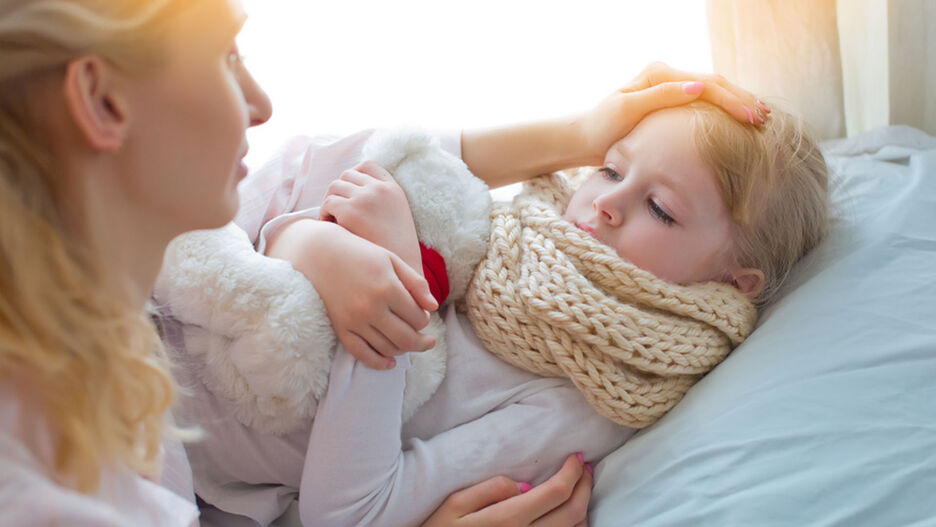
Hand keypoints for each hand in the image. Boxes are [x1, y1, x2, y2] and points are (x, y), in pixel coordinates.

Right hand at [265, 218, 437, 368]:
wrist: (320, 254)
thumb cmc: (361, 254)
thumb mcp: (392, 260)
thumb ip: (416, 283)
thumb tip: (434, 307)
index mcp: (387, 288)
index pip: (418, 318)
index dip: (425, 320)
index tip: (422, 315)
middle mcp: (371, 307)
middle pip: (406, 338)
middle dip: (422, 343)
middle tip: (429, 342)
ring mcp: (354, 321)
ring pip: (387, 348)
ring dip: (403, 350)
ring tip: (408, 343)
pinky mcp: (341, 329)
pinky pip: (362, 354)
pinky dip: (379, 363)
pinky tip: (390, 362)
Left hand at [320, 160, 421, 271]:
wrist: (402, 267)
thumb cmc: (395, 249)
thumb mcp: (396, 215)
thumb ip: (381, 200)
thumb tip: (351, 194)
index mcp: (393, 189)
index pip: (368, 165)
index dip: (354, 175)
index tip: (348, 192)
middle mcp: (380, 189)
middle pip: (347, 174)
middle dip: (339, 190)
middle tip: (336, 210)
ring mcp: (365, 197)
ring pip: (334, 187)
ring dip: (330, 202)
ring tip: (332, 220)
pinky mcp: (351, 210)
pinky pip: (328, 203)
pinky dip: (325, 214)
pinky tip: (331, 228)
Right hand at [422, 454, 593, 526]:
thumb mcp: (455, 503)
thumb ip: (491, 489)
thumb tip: (524, 486)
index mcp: (509, 519)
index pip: (557, 492)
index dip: (573, 472)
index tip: (576, 456)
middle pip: (573, 512)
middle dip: (585, 485)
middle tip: (585, 467)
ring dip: (583, 506)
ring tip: (580, 486)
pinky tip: (569, 514)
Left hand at [578, 61, 769, 159]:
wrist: (586, 139)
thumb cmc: (603, 128)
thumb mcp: (627, 111)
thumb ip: (661, 97)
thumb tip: (698, 87)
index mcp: (660, 74)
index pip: (706, 84)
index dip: (731, 100)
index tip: (751, 117)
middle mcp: (668, 77)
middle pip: (715, 84)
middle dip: (741, 100)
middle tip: (765, 117)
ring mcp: (671, 89)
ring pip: (714, 92)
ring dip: (738, 103)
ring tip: (762, 115)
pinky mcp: (671, 104)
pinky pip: (705, 104)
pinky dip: (725, 111)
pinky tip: (741, 119)